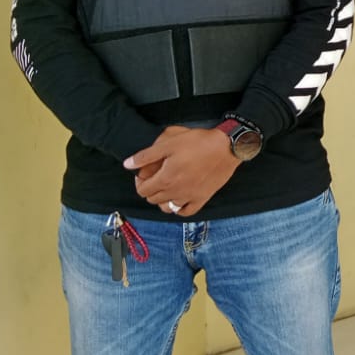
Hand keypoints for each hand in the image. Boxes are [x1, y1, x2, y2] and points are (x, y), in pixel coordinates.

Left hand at [124, 125, 238, 216]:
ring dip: (163, 201)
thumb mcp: (169, 142)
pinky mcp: (203, 198)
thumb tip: (127, 164)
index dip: (139, 182)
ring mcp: (190, 197)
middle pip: (153, 200)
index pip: (143, 190)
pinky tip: (179, 200)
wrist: (227, 147)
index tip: (143, 174)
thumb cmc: (198, 142)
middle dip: (150, 190)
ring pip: (168, 208)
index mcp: (165, 178)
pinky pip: (186, 212)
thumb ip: (146, 155)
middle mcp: (175, 192)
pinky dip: (179, 208)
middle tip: (155, 178)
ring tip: (166, 189)